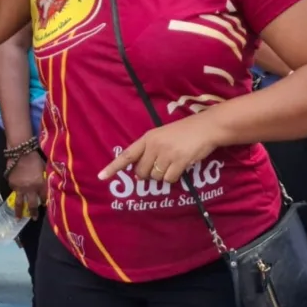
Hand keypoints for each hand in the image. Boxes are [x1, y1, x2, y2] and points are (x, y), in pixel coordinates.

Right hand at [7, 151, 45, 216]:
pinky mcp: (12, 184)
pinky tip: (16, 196)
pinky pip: (14, 192)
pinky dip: (16, 194)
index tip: (46, 207)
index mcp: (40, 184)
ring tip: (18, 218)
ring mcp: (20, 188)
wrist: (20, 152)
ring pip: (20, 203)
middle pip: (32, 204)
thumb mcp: (44, 168)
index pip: (45, 197)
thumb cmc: (35, 158)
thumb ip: (46, 178)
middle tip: (34, 219)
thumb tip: (50, 185)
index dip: (46, 202)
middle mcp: (30, 189)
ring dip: (19, 212)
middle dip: (34, 213)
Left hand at [99, 118, 216, 184]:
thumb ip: (149, 151)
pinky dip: (174, 177)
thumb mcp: (162, 136)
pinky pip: (169, 179)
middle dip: (149, 174)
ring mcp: (166, 153)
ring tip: (174, 162)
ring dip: (164, 175)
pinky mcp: (179, 161)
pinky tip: (181, 166)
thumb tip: (140, 174)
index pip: (127, 155)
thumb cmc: (184, 132)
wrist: (205, 127)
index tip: (101, 176)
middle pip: (142, 172)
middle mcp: (154, 146)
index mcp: (148, 138)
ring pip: (156, 177)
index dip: (113, 167)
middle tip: (161, 166)